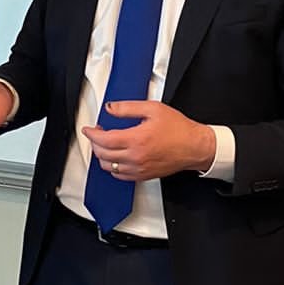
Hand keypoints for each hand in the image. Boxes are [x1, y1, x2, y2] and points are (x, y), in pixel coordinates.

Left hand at [83, 99, 215, 181]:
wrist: (194, 146)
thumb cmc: (179, 129)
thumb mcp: (153, 109)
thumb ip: (128, 108)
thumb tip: (110, 108)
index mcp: (136, 139)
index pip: (104, 139)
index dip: (92, 134)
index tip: (89, 129)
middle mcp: (136, 157)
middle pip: (103, 154)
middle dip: (95, 143)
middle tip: (97, 134)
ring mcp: (139, 169)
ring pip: (109, 167)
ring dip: (102, 156)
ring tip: (105, 145)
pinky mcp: (143, 176)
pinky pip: (120, 175)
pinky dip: (112, 167)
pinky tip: (115, 158)